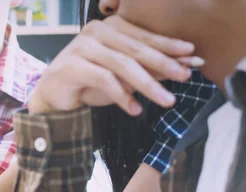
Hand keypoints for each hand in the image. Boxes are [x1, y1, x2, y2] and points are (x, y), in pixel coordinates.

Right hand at [28, 15, 201, 115]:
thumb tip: (181, 68)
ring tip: (166, 100)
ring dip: (147, 84)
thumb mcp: (123, 77)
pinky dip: (121, 96)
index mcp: (110, 27)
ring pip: (123, 64)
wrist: (53, 97)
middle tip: (185, 76)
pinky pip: (104, 79)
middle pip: (136, 49)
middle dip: (164, 65)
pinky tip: (135, 109)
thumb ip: (147, 70)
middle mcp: (95, 31)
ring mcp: (82, 46)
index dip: (168, 46)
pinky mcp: (72, 65)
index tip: (192, 56)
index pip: (144, 36)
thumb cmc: (88, 84)